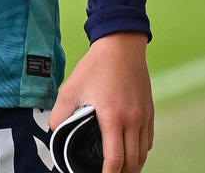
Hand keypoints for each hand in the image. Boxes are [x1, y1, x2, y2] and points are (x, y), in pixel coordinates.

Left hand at [48, 32, 153, 172]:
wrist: (121, 44)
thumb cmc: (95, 65)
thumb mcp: (71, 87)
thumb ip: (60, 113)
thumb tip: (54, 131)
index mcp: (113, 117)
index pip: (116, 160)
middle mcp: (132, 120)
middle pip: (133, 162)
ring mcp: (143, 116)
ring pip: (143, 153)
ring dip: (133, 165)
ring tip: (121, 170)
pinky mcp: (149, 110)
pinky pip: (149, 140)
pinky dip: (141, 151)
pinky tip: (131, 152)